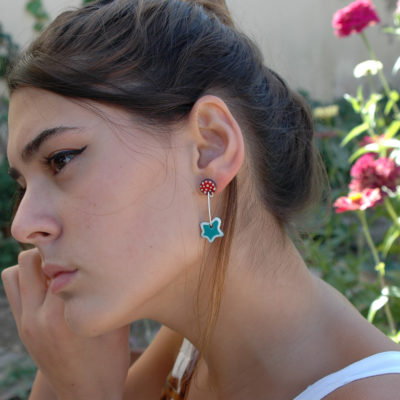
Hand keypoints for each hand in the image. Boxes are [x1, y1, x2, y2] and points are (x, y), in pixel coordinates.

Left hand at [1, 249, 129, 399]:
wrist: (87, 395)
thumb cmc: (110, 359)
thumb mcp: (116, 323)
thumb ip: (110, 293)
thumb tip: (116, 262)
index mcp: (62, 315)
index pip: (56, 262)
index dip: (73, 248)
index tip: (86, 246)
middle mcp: (37, 317)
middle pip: (30, 259)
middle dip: (51, 251)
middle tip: (72, 255)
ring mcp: (26, 323)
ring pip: (15, 272)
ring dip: (34, 265)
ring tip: (58, 270)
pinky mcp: (22, 328)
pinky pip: (14, 289)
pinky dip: (27, 280)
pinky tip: (51, 287)